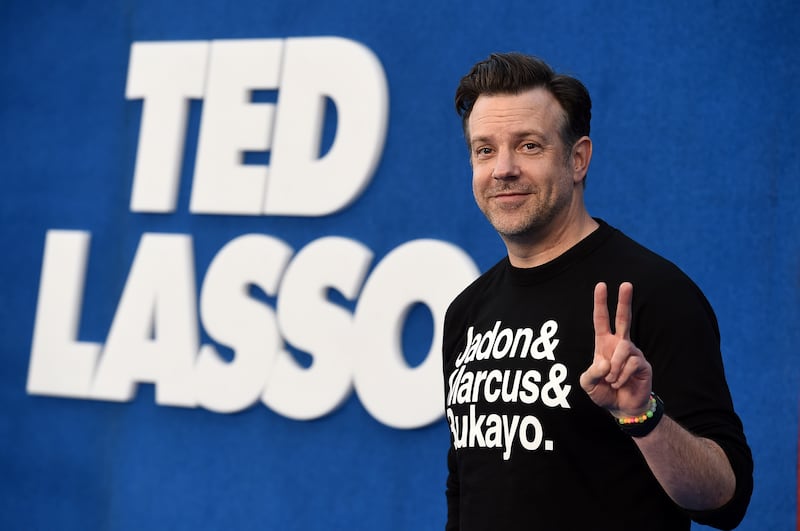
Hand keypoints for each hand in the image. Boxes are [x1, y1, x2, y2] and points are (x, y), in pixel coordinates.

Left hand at [580, 282, 652, 416]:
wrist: (622, 408)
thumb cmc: (604, 392)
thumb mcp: (588, 384)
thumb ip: (591, 373)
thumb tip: (605, 362)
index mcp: (604, 344)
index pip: (601, 319)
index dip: (600, 303)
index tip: (601, 285)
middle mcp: (619, 344)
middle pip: (623, 318)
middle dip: (624, 301)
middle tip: (626, 283)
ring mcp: (633, 353)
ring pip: (623, 349)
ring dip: (614, 369)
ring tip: (612, 380)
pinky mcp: (643, 364)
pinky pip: (631, 364)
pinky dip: (621, 377)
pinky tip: (621, 383)